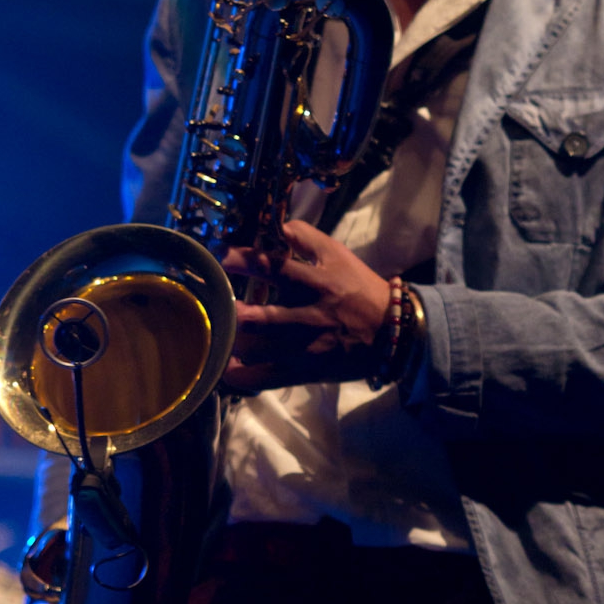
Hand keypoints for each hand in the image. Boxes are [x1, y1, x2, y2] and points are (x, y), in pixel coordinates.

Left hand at [220, 221, 389, 393]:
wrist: (391, 333)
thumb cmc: (359, 288)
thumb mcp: (338, 255)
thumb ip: (305, 237)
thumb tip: (276, 224)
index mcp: (316, 283)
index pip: (274, 268)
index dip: (242, 260)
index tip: (218, 254)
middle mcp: (308, 317)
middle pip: (259, 317)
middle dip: (230, 310)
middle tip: (211, 301)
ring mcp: (305, 349)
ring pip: (257, 350)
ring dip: (231, 340)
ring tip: (216, 329)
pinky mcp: (304, 372)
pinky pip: (265, 378)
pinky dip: (241, 373)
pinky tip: (228, 364)